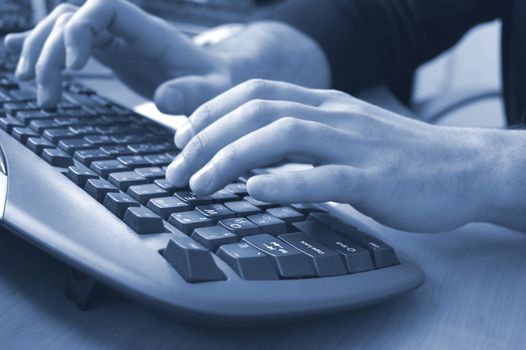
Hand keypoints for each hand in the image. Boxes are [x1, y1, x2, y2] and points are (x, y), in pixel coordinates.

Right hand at [4, 0, 328, 112]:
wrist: (217, 80)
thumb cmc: (217, 83)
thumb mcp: (213, 91)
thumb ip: (193, 93)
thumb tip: (164, 98)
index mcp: (148, 31)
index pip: (103, 8)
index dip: (81, 28)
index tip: (78, 64)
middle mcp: (125, 31)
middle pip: (70, 20)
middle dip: (51, 53)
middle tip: (49, 96)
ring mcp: (113, 41)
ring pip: (61, 31)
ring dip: (41, 58)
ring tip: (40, 95)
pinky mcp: (108, 55)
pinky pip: (67, 44)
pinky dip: (42, 51)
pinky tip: (17, 58)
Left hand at [166, 79, 505, 232]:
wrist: (460, 167)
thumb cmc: (394, 157)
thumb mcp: (342, 136)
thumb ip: (301, 141)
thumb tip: (253, 158)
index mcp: (322, 103)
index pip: (254, 92)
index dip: (210, 112)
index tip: (181, 138)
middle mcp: (332, 114)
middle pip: (256, 111)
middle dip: (205, 140)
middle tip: (174, 171)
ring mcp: (353, 144)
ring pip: (281, 136)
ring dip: (230, 159)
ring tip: (198, 185)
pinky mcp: (372, 178)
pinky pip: (322, 176)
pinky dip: (284, 182)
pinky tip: (254, 191)